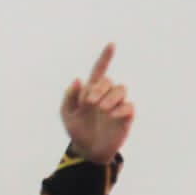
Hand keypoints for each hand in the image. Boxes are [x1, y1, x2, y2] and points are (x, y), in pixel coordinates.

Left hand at [60, 43, 134, 164]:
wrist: (87, 150)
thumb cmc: (76, 130)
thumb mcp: (66, 114)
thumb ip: (69, 97)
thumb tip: (78, 79)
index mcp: (90, 91)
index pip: (99, 71)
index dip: (105, 58)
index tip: (111, 44)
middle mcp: (106, 95)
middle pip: (107, 80)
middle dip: (98, 89)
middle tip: (89, 103)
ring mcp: (117, 104)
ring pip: (121, 89)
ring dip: (110, 97)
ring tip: (102, 109)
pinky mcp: (126, 116)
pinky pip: (128, 106)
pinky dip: (120, 109)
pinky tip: (112, 116)